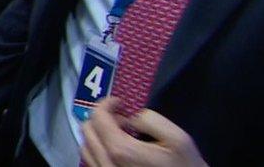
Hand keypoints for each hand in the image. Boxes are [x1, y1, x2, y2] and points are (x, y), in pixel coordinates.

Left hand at [81, 96, 206, 166]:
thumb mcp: (177, 138)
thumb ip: (150, 119)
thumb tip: (132, 118)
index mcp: (122, 151)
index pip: (98, 117)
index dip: (106, 103)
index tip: (119, 102)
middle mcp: (107, 164)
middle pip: (87, 130)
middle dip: (102, 117)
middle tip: (122, 118)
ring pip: (86, 146)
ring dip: (98, 133)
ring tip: (120, 133)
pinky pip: (91, 161)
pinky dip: (97, 148)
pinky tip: (116, 148)